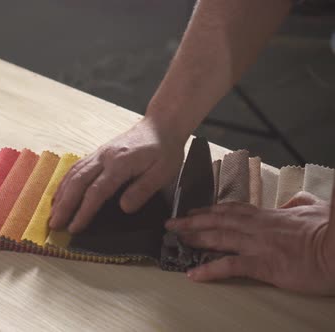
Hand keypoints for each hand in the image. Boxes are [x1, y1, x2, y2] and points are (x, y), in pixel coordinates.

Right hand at [49, 117, 185, 232]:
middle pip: (77, 182)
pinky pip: (76, 168)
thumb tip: (124, 208)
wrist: (160, 124)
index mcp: (120, 164)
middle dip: (64, 205)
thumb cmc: (164, 150)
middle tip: (54, 225)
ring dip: (61, 194)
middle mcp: (104, 157)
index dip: (83, 211)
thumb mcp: (163, 172)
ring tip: (53, 214)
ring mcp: (99, 153)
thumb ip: (143, 190)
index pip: (96, 191)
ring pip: (73, 174)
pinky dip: (65, 182)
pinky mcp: (98, 153)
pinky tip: (60, 194)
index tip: (74, 228)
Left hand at [165, 192, 334, 294]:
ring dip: (194, 238)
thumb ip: (299, 202)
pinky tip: (194, 274)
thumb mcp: (313, 209)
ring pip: (219, 237)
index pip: (232, 209)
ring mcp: (259, 244)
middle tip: (172, 223)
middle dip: (192, 221)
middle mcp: (258, 227)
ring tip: (176, 240)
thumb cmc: (330, 231)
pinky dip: (210, 270)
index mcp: (269, 216)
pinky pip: (231, 266)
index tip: (193, 211)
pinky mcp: (264, 264)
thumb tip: (291, 201)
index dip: (210, 210)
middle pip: (218, 220)